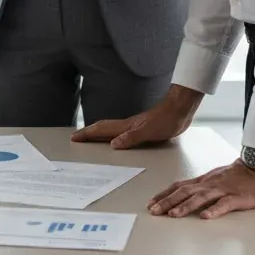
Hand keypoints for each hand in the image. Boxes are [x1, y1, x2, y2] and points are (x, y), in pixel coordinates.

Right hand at [71, 85, 202, 148]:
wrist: (179, 110)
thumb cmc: (167, 120)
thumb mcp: (149, 131)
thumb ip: (131, 137)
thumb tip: (113, 144)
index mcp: (126, 126)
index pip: (102, 130)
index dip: (87, 134)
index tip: (74, 138)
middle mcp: (127, 125)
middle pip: (102, 128)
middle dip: (88, 133)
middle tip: (76, 138)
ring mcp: (133, 126)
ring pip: (110, 129)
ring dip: (97, 134)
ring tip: (89, 138)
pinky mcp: (141, 128)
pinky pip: (120, 132)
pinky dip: (111, 135)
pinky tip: (114, 139)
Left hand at [148, 160, 254, 219]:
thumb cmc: (237, 176)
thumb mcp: (214, 179)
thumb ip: (201, 187)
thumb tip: (185, 194)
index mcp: (202, 182)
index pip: (178, 186)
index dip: (164, 194)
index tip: (151, 203)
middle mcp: (208, 185)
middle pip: (184, 192)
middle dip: (167, 201)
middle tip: (153, 211)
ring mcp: (222, 190)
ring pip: (200, 198)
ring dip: (185, 206)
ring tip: (172, 214)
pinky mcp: (237, 198)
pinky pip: (224, 204)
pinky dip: (214, 210)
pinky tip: (205, 217)